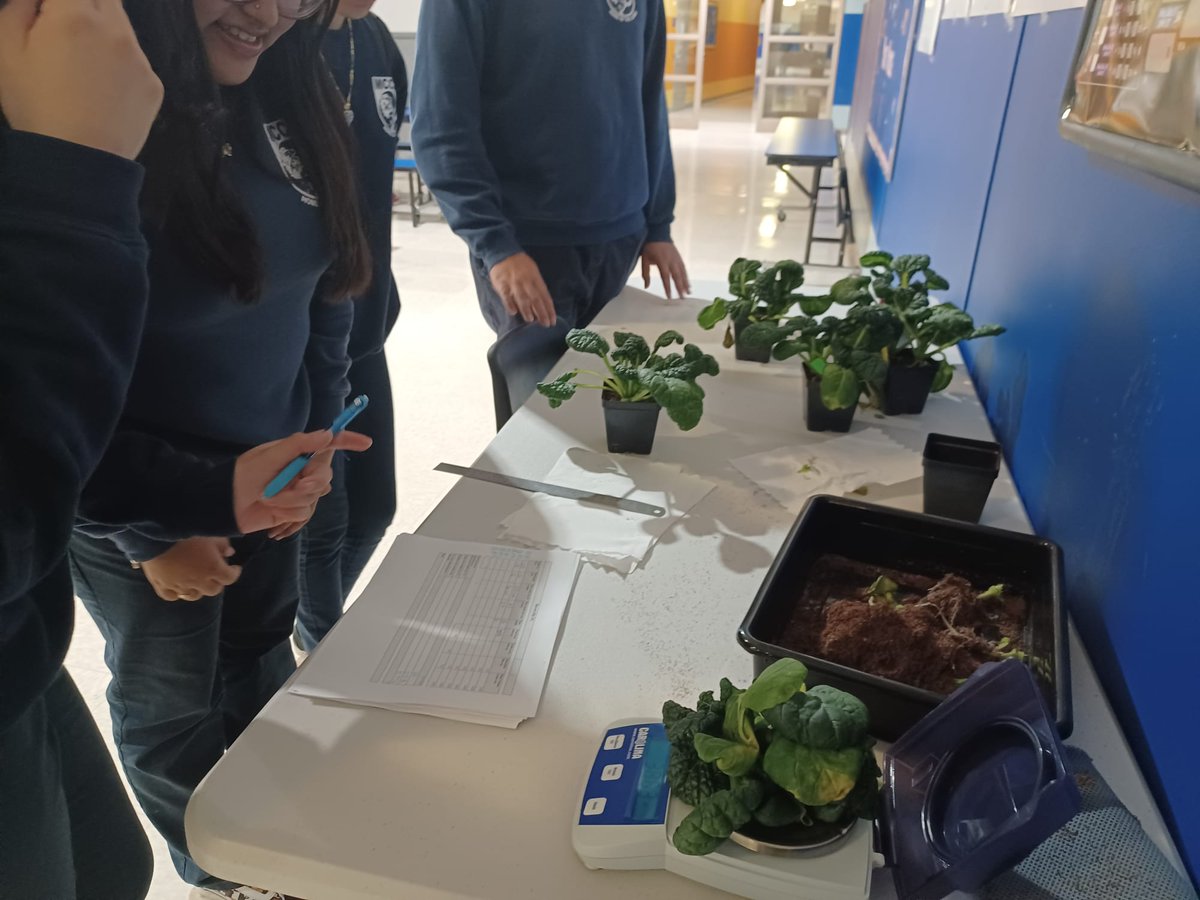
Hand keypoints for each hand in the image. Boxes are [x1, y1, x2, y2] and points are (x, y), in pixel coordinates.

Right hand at [0, 0, 161, 159]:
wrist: (80, 161)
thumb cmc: (35, 104)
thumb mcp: (7, 49)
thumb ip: (21, 8)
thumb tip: (39, 1)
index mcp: (76, 14)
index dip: (57, 0)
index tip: (48, 14)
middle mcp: (117, 30)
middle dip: (83, 5)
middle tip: (65, 32)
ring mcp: (141, 59)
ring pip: (123, 26)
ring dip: (103, 31)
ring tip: (82, 65)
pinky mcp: (154, 85)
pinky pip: (135, 60)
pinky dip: (119, 64)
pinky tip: (102, 90)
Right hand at [141, 537, 240, 601]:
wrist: (155, 534)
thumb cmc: (187, 532)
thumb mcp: (210, 533)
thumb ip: (222, 545)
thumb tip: (230, 553)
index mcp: (213, 569)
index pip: (230, 578)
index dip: (234, 573)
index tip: (234, 567)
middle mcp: (198, 582)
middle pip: (213, 590)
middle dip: (217, 582)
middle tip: (215, 573)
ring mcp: (179, 586)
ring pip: (193, 596)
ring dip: (198, 590)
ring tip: (198, 581)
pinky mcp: (161, 586)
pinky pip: (171, 596)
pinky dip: (177, 593)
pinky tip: (177, 588)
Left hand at [233, 428, 372, 537]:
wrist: (225, 506)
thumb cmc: (242, 476)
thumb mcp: (268, 455)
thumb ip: (298, 444)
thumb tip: (327, 434)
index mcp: (296, 453)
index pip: (327, 444)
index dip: (347, 441)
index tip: (366, 443)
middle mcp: (301, 471)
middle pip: (325, 474)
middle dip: (311, 481)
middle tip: (296, 484)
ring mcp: (298, 491)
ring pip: (315, 497)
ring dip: (292, 501)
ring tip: (269, 500)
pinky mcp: (294, 511)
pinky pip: (305, 514)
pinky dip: (290, 517)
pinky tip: (274, 522)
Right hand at [489, 253, 556, 326]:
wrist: (503, 252)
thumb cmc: (520, 264)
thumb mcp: (533, 271)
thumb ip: (537, 286)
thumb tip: (542, 303)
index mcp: (536, 279)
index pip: (545, 296)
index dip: (549, 309)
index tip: (553, 320)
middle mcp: (526, 282)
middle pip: (536, 299)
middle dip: (541, 312)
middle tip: (545, 324)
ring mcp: (514, 283)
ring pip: (522, 298)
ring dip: (527, 310)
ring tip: (531, 320)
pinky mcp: (502, 285)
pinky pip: (506, 296)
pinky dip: (510, 304)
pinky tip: (513, 312)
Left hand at [641, 241, 689, 299]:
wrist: (659, 234)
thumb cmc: (650, 248)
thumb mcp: (644, 260)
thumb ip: (645, 274)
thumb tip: (646, 286)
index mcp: (662, 261)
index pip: (665, 277)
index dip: (668, 287)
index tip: (669, 297)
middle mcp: (671, 261)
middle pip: (677, 276)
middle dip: (680, 288)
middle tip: (682, 298)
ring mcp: (676, 259)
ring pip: (682, 273)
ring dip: (685, 284)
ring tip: (688, 293)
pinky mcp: (679, 258)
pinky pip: (684, 269)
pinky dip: (686, 277)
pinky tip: (688, 284)